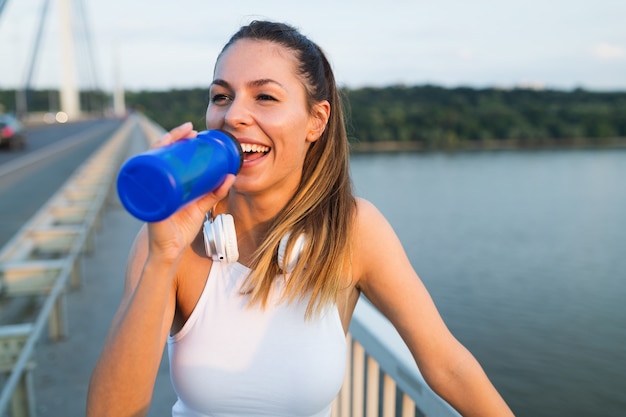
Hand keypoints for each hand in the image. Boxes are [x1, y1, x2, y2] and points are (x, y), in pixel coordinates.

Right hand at [146, 122, 234, 262]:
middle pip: (157, 153)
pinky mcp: (149, 205)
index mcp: (165, 182)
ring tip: (177, 137)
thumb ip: (215, 193)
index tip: (192, 130)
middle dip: (171, 137)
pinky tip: (149, 157)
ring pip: (149, 163)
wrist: (172, 251)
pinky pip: (144, 187)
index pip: (166, 155)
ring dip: (160, 146)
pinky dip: (145, 172)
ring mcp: (149, 193)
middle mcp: (154, 184)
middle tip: (188, 130)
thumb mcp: (201, 206)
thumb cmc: (182, 228)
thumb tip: (231, 175)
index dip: (176, 139)